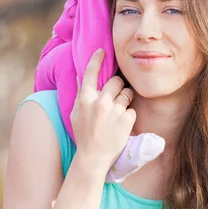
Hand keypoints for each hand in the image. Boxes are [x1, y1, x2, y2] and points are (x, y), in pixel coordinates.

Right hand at [70, 49, 135, 174]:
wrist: (93, 157)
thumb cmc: (83, 134)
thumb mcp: (75, 113)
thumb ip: (80, 94)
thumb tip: (81, 76)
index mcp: (85, 98)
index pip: (91, 73)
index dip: (97, 59)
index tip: (102, 51)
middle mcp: (100, 102)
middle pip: (116, 81)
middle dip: (118, 86)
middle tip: (115, 96)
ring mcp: (115, 110)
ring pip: (127, 93)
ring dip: (125, 99)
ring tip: (118, 112)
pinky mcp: (127, 120)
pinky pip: (131, 109)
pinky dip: (128, 115)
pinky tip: (121, 124)